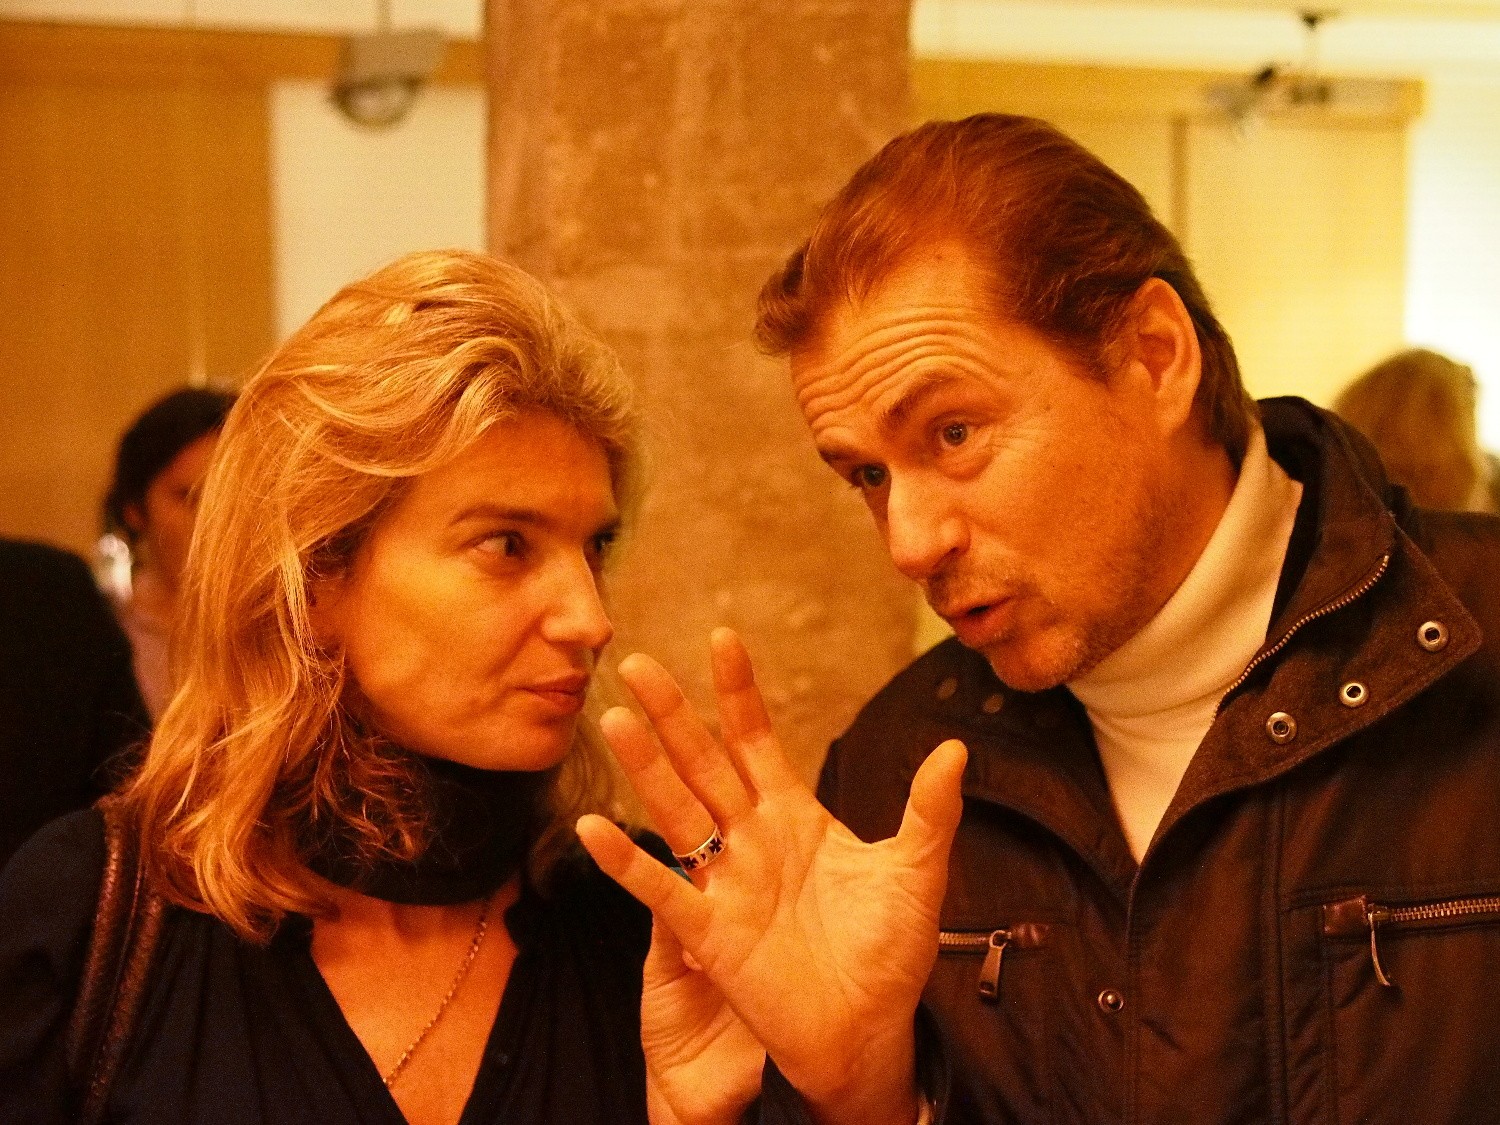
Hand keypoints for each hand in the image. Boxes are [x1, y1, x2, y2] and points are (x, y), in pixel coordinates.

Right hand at [577, 628, 966, 1124]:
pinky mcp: (711, 933)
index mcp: (794, 814)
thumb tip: (956, 748)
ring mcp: (726, 883)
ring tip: (615, 719)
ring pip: (676, 812)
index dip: (738, 691)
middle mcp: (751, 839)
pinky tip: (593, 828)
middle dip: (674, 713)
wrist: (871, 1032)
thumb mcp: (917, 871)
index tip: (722, 637)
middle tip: (638, 662)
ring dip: (645, 767)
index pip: (756, 738)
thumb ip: (929, 810)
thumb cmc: (892, 953)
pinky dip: (626, 862)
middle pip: (703, 762)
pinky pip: (661, 891)